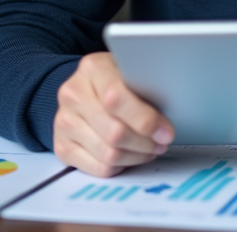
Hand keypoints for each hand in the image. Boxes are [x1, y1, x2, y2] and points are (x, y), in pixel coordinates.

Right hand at [53, 52, 175, 176]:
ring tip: (149, 149)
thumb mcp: (129, 71)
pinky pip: (99, 168)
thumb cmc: (115, 81)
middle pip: (114, 132)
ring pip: (109, 154)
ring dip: (137, 156)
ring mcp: (64, 121)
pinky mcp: (62, 146)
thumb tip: (174, 107)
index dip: (145, 119)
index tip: (166, 131)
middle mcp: (72, 94)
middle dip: (146, 143)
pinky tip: (130, 155)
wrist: (82, 90)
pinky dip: (121, 166)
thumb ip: (145, 84)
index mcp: (92, 68)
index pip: (116, 98)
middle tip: (161, 142)